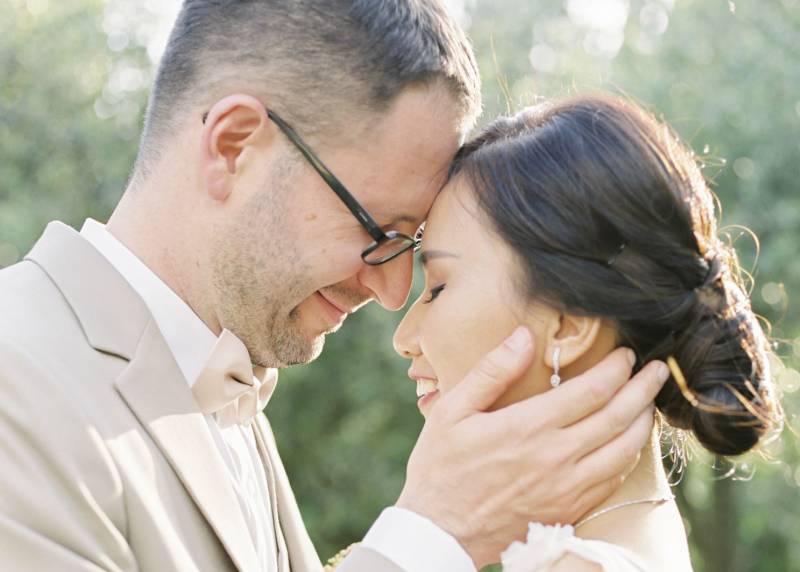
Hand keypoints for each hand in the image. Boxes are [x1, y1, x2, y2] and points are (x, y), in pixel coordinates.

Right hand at [395, 326, 669, 567]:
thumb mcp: (452, 410)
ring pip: (623, 451)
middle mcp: (555, 458)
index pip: (591, 391)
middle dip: (643, 389)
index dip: (616, 368)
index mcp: (528, 427)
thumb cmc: (441, 465)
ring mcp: (566, 488)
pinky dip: (628, 457)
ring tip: (650, 402)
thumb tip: (525, 336)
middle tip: (657, 370)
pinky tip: (629, 443)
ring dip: (643, 423)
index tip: (626, 354)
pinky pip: (612, 481)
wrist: (440, 530)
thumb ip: (492, 371)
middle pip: (618, 418)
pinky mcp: (568, 510)